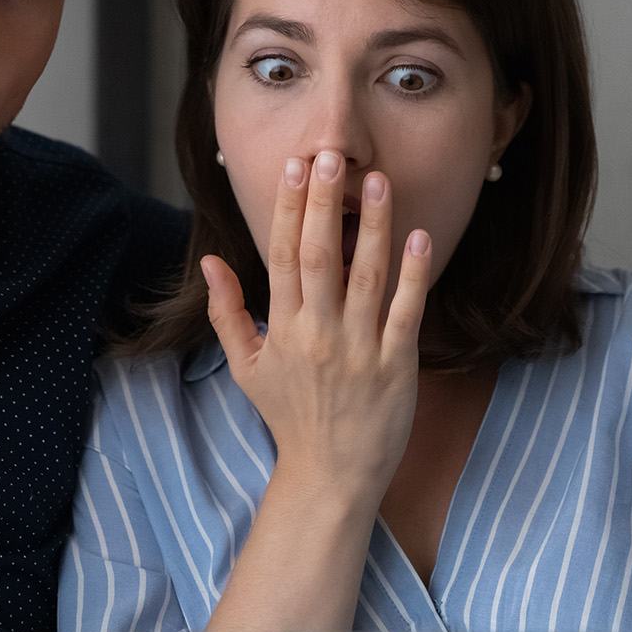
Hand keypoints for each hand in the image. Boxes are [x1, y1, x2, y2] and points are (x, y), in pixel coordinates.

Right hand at [203, 151, 432, 505]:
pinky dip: (412, 274)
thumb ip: (226, 311)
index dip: (288, 209)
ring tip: (377, 181)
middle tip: (330, 155)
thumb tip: (212, 260)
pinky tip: (418, 235)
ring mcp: (359, 350)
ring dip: (372, 226)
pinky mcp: (396, 365)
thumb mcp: (246, 366)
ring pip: (365, 277)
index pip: (282, 256)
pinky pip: (405, 312)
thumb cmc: (289, 417)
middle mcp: (318, 334)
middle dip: (324, 204)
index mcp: (282, 329)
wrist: (330, 475)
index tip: (294, 167)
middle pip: (319, 257)